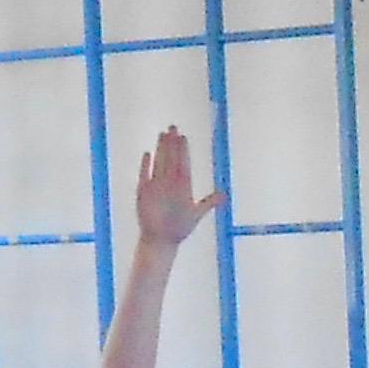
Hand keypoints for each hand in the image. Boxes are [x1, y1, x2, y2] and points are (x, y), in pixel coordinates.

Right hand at [131, 128, 222, 251]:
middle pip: (171, 159)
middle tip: (173, 127)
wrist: (162, 240)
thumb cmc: (179, 228)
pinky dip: (145, 166)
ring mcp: (157, 186)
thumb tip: (224, 195)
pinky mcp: (144, 192)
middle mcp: (170, 183)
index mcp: (183, 186)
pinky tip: (147, 154)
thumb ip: (209, 203)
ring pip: (159, 163)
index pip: (183, 163)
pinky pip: (144, 175)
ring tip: (162, 135)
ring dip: (160, 150)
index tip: (183, 137)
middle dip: (172, 144)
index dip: (183, 150)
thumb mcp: (197, 214)